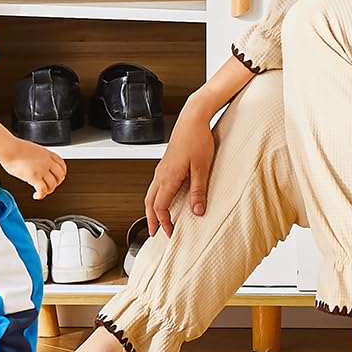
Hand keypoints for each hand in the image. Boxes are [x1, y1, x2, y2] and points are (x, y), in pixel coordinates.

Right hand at [2, 139, 66, 199]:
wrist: (9, 148)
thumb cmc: (15, 148)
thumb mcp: (33, 150)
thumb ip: (39, 157)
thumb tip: (37, 163)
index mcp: (47, 154)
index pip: (62, 165)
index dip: (62, 173)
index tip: (59, 177)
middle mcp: (47, 161)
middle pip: (60, 176)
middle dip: (56, 183)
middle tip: (50, 186)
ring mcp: (42, 169)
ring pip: (52, 185)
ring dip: (48, 191)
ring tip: (41, 192)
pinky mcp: (34, 177)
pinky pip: (43, 190)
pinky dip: (41, 195)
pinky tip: (36, 196)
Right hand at [144, 99, 214, 237]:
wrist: (193, 118)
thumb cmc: (197, 138)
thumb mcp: (202, 168)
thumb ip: (199, 191)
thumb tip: (197, 211)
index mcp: (168, 177)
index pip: (159, 207)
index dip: (163, 222)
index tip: (170, 232)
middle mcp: (161, 174)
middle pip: (149, 202)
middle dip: (151, 219)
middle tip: (155, 232)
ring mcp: (162, 168)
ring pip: (151, 193)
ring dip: (152, 208)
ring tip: (158, 219)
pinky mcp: (166, 163)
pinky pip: (156, 185)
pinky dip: (156, 197)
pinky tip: (166, 198)